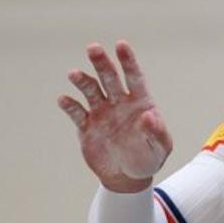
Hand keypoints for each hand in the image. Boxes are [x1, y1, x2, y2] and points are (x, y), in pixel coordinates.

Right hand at [57, 40, 173, 192]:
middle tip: (93, 48)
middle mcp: (118, 102)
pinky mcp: (86, 126)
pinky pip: (76, 113)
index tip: (121, 45)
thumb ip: (156, 132)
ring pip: (90, 91)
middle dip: (101, 63)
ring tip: (74, 74)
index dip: (127, 61)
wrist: (127, 177)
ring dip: (82, 81)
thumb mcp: (160, 148)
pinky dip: (70, 105)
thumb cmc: (149, 159)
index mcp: (140, 102)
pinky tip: (64, 99)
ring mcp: (101, 113)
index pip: (134, 77)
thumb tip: (149, 116)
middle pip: (109, 78)